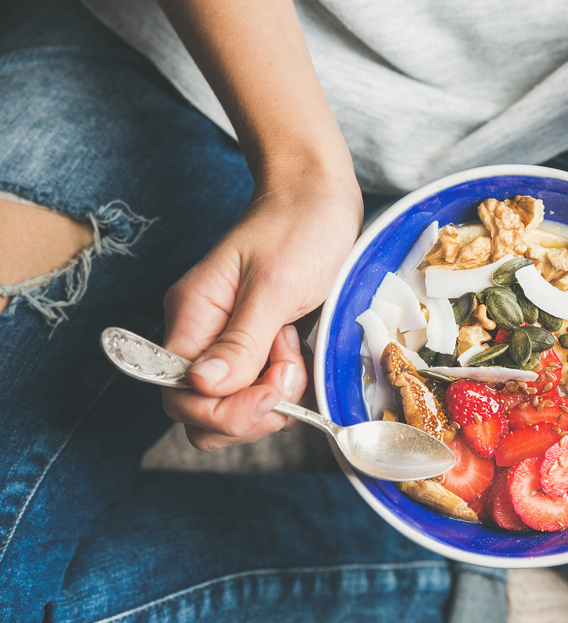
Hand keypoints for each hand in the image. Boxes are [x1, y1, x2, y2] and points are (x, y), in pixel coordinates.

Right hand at [161, 171, 361, 449]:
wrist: (321, 197)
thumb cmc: (298, 227)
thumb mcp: (273, 284)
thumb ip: (241, 339)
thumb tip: (202, 386)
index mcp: (192, 317)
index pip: (180, 395)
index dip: (225, 408)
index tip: (274, 385)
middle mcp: (204, 337)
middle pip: (203, 413)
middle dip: (252, 409)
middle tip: (290, 368)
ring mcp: (232, 346)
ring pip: (235, 410)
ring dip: (274, 400)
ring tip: (298, 353)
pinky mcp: (260, 350)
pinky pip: (262, 394)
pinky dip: (288, 390)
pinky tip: (305, 357)